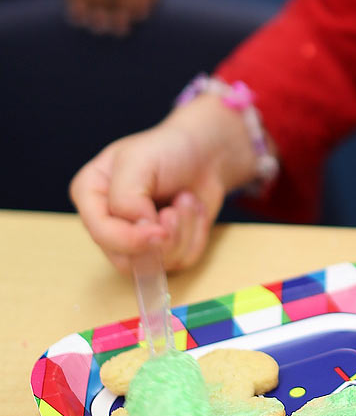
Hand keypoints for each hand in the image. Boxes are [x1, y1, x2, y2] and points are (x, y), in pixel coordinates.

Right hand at [70, 123, 220, 274]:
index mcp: (90, 195)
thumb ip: (127, 199)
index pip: (101, 233)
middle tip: (179, 207)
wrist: (205, 150)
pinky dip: (196, 236)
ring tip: (186, 199)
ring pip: (155, 266)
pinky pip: (182, 262)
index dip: (131, 238)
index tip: (161, 230)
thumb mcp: (138, 161)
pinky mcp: (165, 249)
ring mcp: (135, 239)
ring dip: (184, 233)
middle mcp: (108, 222)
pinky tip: (194, 209)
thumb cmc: (168, 148)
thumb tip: (140, 232)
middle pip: (126, 259)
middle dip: (163, 238)